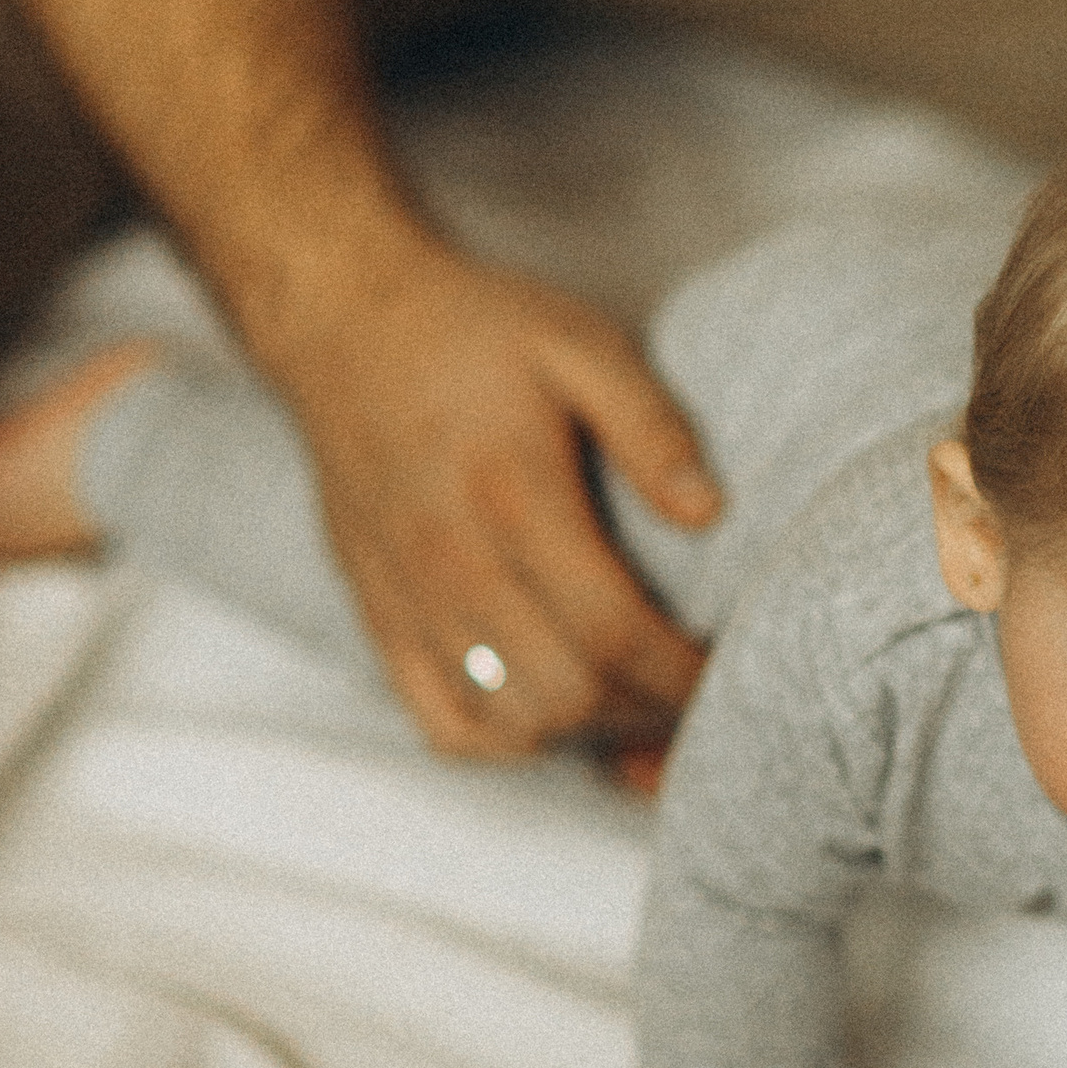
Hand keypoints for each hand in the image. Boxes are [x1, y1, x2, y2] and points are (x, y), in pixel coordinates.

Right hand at [269, 236, 720, 760]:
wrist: (343, 325)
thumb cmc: (475, 332)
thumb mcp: (579, 344)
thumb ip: (650, 427)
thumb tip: (711, 513)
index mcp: (513, 496)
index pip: (612, 630)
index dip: (680, 672)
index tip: (723, 666)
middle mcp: (452, 562)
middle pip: (567, 693)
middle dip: (648, 711)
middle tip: (692, 687)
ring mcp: (408, 600)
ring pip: (512, 724)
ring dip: (588, 731)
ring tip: (636, 700)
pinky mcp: (380, 619)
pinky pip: (445, 727)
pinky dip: (511, 742)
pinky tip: (555, 709)